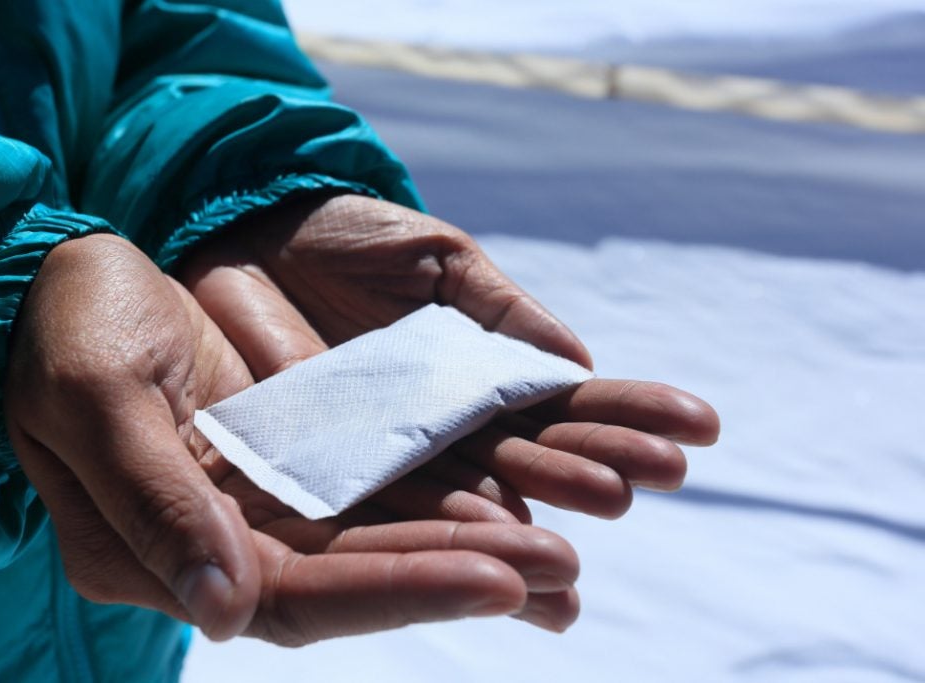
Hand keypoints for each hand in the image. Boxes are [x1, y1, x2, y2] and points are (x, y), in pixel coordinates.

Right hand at [5, 233, 581, 643]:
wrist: (67, 285)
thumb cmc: (67, 333)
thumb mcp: (96, 401)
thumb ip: (154, 503)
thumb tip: (226, 610)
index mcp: (167, 552)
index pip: (300, 595)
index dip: (398, 588)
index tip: (498, 577)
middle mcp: (230, 544)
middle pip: (363, 575)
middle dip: (463, 572)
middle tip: (563, 570)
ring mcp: (267, 505)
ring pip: (383, 538)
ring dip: (473, 541)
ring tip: (565, 550)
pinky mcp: (295, 461)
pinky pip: (380, 485)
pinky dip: (446, 491)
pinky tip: (516, 496)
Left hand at [178, 194, 719, 521]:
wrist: (253, 230)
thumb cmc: (353, 239)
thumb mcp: (442, 260)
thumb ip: (503, 313)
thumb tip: (579, 361)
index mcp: (479, 377)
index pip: (561, 408)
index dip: (624, 417)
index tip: (698, 428)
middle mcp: (443, 428)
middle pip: (528, 460)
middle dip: (594, 468)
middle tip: (663, 480)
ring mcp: (387, 451)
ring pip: (466, 496)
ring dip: (528, 519)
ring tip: (596, 525)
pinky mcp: (322, 464)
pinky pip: (381, 500)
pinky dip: (434, 529)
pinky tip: (493, 547)